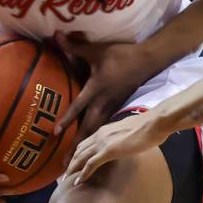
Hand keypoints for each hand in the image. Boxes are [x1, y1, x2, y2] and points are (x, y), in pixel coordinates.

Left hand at [53, 32, 151, 153]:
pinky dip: (97, 138)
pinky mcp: (118, 107)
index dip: (66, 119)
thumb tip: (55, 36)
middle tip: (65, 166)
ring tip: (77, 164)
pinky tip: (93, 149)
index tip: (55, 134)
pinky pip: (105, 126)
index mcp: (96, 89)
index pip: (78, 107)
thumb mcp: (96, 51)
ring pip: (97, 131)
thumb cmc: (120, 55)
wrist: (147, 60)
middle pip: (88, 128)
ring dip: (87, 146)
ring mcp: (112, 107)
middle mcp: (103, 102)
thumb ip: (74, 47)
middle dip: (76, 147)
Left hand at [65, 109, 170, 183]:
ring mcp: (103, 142)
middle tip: (64, 175)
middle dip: (71, 163)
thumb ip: (121, 139)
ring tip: (66, 181)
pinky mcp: (109, 150)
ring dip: (73, 170)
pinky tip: (78, 182)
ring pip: (81, 157)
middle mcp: (100, 134)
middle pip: (79, 150)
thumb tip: (122, 146)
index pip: (85, 143)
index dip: (76, 154)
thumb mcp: (129, 133)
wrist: (154, 123)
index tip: (72, 164)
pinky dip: (83, 174)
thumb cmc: (148, 128)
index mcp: (104, 130)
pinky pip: (91, 164)